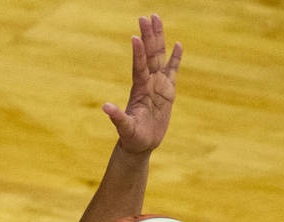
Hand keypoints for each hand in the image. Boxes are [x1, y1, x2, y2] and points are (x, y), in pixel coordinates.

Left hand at [103, 14, 182, 154]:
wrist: (140, 143)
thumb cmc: (132, 137)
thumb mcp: (125, 129)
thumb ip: (117, 118)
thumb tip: (105, 107)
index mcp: (139, 89)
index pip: (139, 67)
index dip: (138, 53)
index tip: (136, 37)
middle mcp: (148, 82)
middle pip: (149, 55)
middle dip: (148, 36)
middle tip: (146, 16)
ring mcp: (158, 85)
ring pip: (159, 57)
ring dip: (159, 39)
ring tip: (157, 19)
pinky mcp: (167, 91)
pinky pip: (173, 71)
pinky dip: (176, 59)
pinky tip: (178, 44)